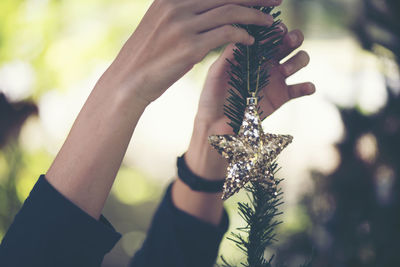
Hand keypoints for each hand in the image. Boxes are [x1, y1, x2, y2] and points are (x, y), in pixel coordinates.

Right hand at [96, 0, 282, 104]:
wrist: (128, 81)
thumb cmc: (145, 56)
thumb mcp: (158, 24)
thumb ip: (181, 13)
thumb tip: (207, 11)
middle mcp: (176, 6)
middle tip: (276, 0)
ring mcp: (183, 25)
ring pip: (230, 12)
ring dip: (255, 16)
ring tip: (270, 23)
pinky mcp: (189, 47)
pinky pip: (225, 35)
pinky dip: (242, 35)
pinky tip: (251, 42)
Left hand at [185, 26, 314, 179]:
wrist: (217, 126)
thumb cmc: (212, 97)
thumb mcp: (216, 73)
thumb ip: (229, 54)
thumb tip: (245, 35)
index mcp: (251, 54)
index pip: (269, 36)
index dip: (276, 29)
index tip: (277, 30)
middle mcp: (266, 63)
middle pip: (289, 43)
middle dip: (294, 37)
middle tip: (288, 41)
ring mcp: (275, 80)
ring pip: (299, 61)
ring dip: (298, 60)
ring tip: (284, 70)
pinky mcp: (281, 97)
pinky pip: (300, 89)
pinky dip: (308, 86)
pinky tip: (307, 87)